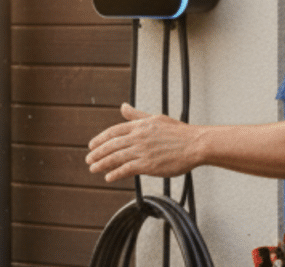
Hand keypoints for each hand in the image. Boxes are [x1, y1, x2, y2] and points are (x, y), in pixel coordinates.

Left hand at [86, 103, 201, 182]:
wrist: (196, 144)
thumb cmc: (178, 132)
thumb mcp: (155, 119)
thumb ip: (136, 115)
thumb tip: (123, 107)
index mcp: (140, 126)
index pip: (114, 131)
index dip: (100, 139)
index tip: (91, 145)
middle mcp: (138, 137)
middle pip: (111, 145)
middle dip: (97, 153)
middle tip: (88, 159)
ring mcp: (143, 151)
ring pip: (116, 157)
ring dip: (102, 164)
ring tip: (93, 168)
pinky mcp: (149, 165)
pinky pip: (127, 169)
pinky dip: (116, 173)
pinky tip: (108, 177)